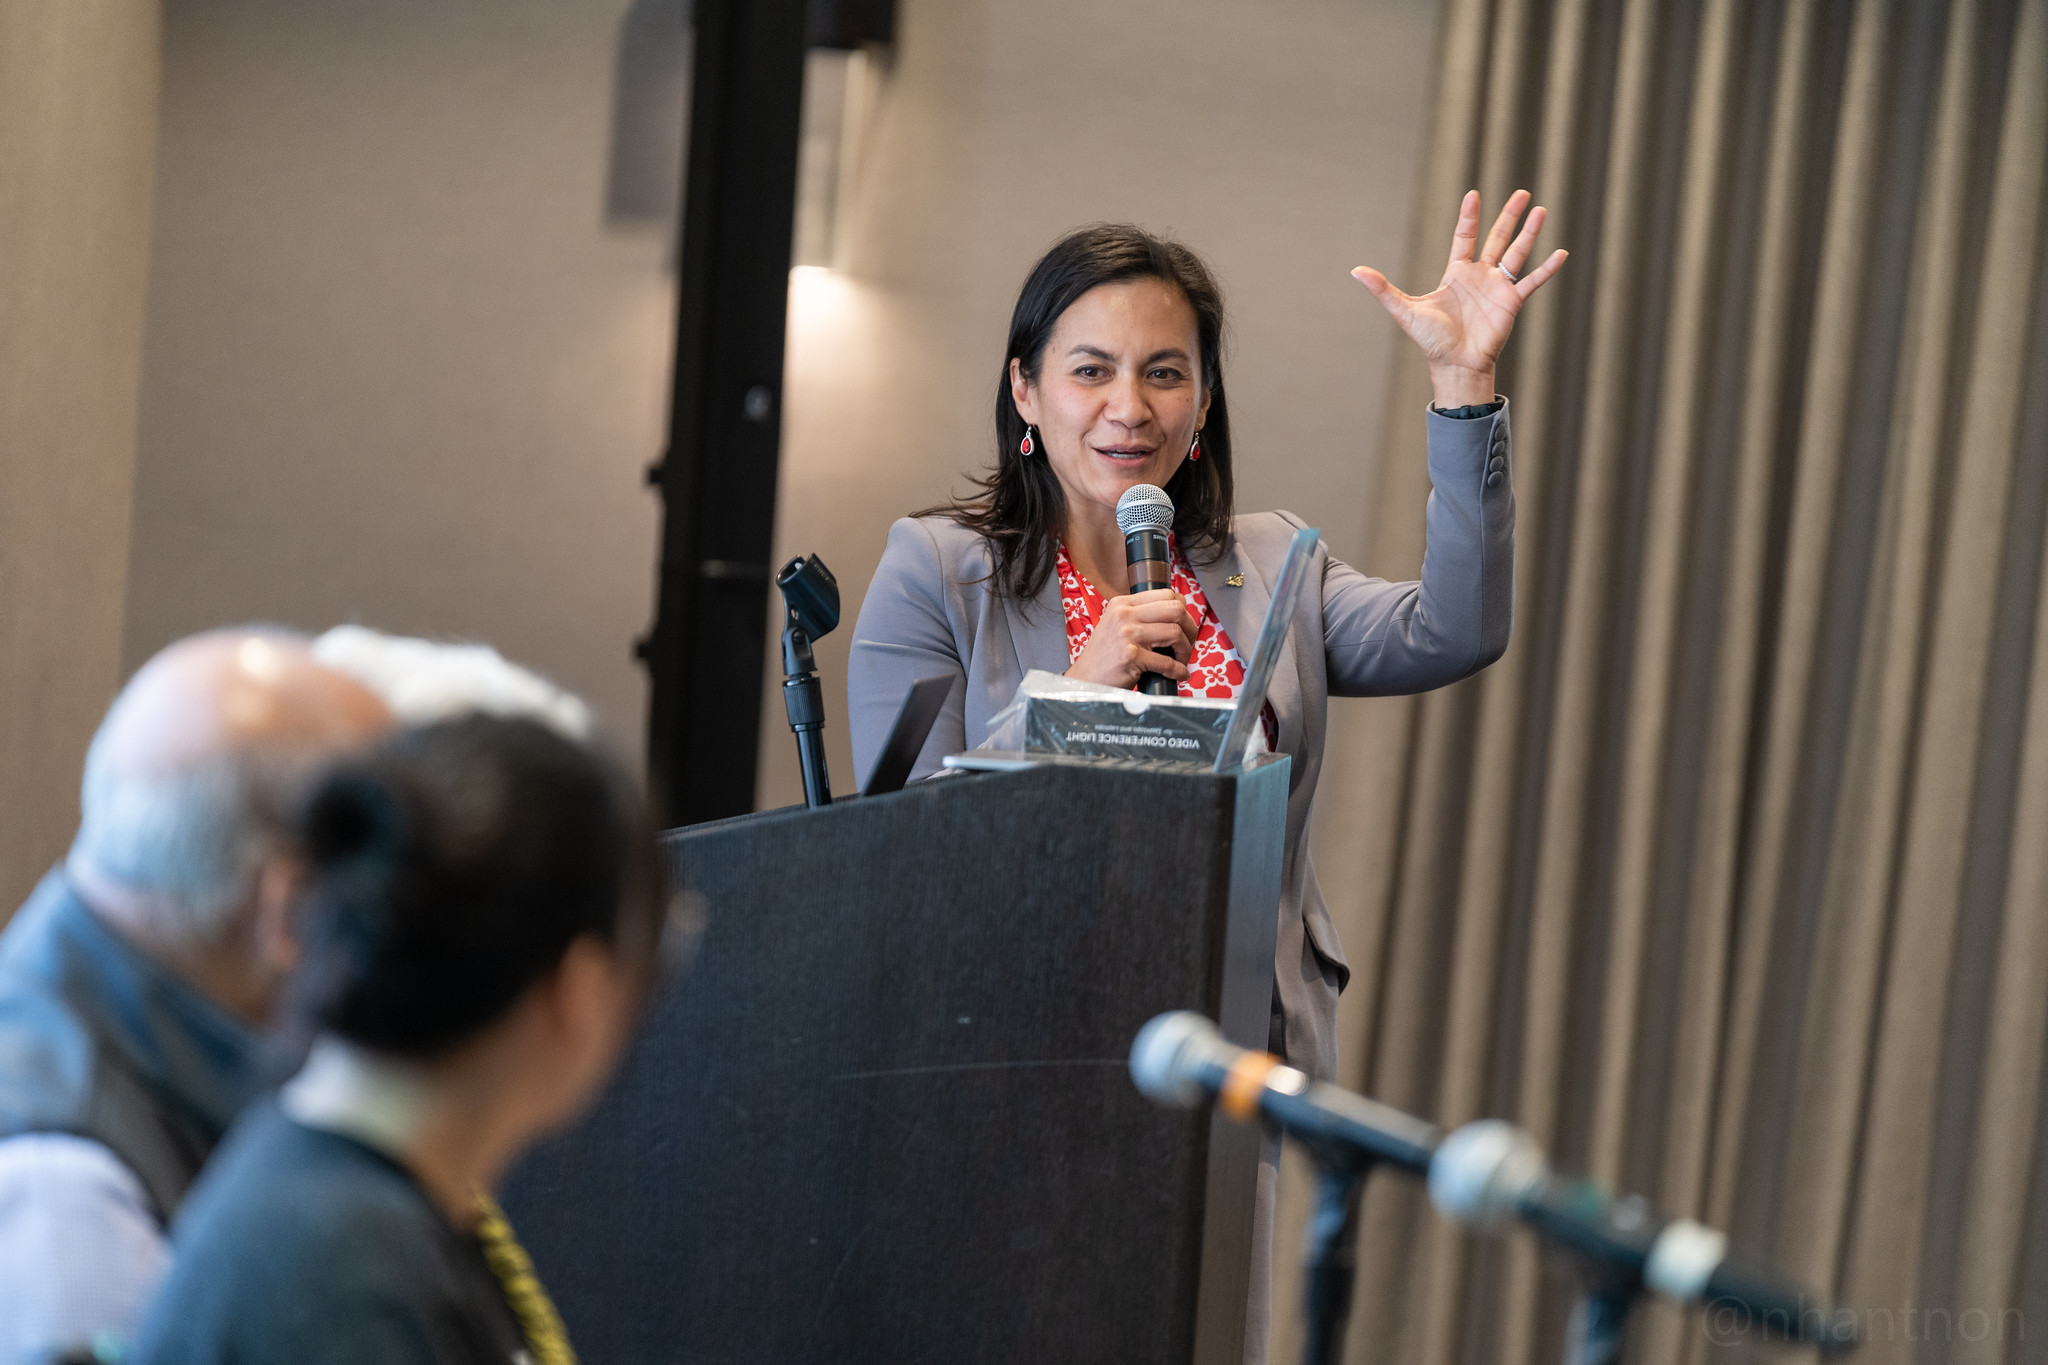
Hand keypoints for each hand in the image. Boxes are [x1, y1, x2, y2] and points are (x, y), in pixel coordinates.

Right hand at [1065, 589, 1199, 689]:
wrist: (1085, 679)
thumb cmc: (1104, 656)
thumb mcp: (1117, 625)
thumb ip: (1140, 616)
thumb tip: (1179, 613)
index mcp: (1122, 603)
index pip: (1166, 594)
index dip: (1183, 611)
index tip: (1183, 627)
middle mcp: (1124, 615)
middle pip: (1176, 609)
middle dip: (1190, 629)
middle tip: (1187, 644)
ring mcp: (1127, 635)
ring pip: (1175, 633)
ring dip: (1185, 651)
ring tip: (1181, 660)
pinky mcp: (1130, 656)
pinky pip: (1167, 662)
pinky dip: (1178, 671)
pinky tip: (1178, 674)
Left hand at [1352, 189, 1567, 407]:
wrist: (1454, 365)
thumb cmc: (1431, 340)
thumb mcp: (1405, 310)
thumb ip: (1383, 289)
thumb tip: (1355, 271)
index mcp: (1456, 273)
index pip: (1465, 237)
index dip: (1469, 217)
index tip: (1474, 194)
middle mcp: (1480, 276)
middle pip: (1497, 238)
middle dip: (1509, 216)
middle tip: (1523, 192)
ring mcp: (1498, 287)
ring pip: (1517, 253)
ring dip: (1529, 233)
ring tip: (1541, 211)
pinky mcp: (1512, 303)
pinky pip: (1531, 282)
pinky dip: (1546, 269)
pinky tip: (1561, 253)